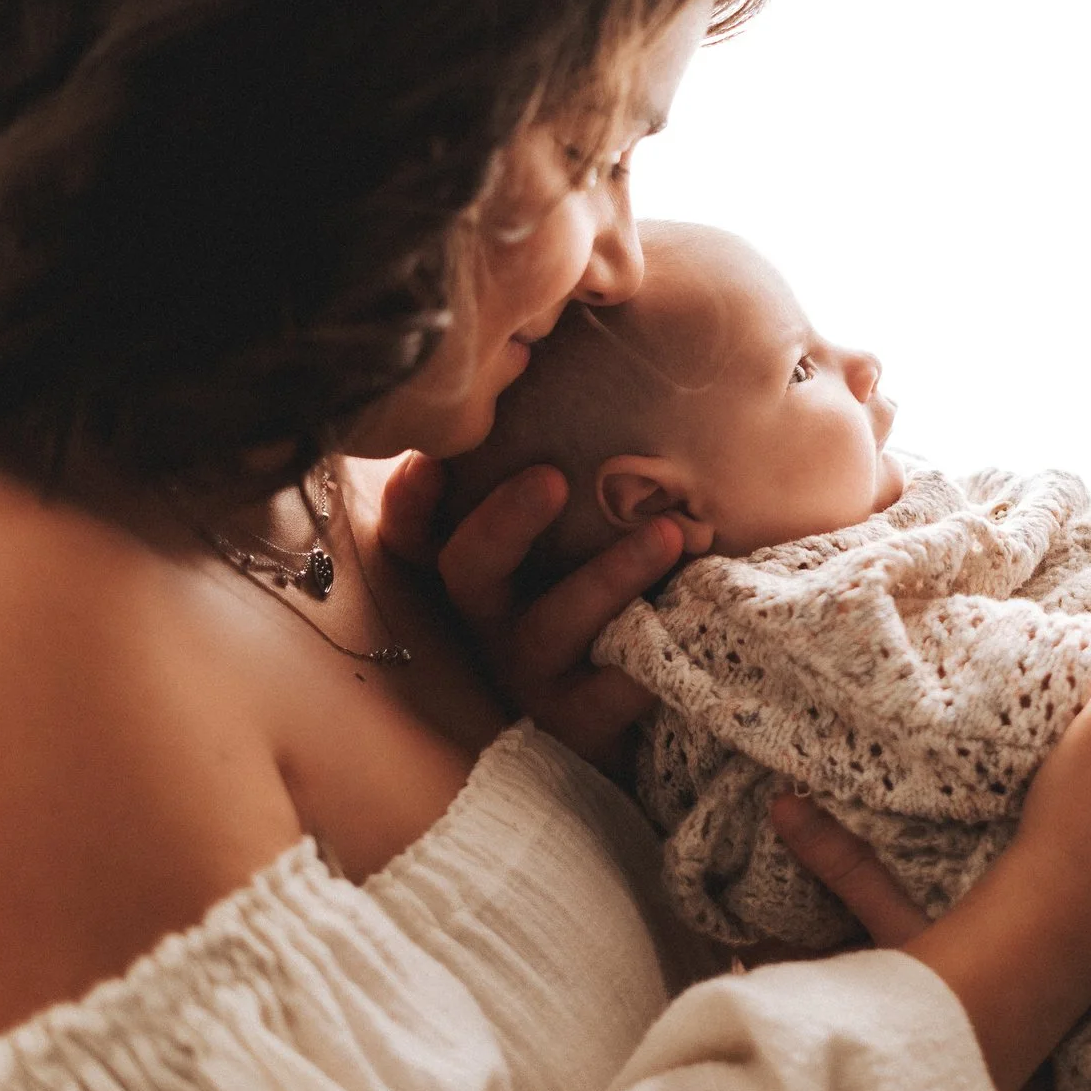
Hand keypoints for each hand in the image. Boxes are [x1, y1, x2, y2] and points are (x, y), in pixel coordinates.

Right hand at [375, 452, 681, 775]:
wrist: (642, 710)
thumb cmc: (615, 592)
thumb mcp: (587, 534)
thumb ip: (586, 477)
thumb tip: (598, 367)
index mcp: (487, 566)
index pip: (420, 528)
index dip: (412, 498)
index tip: (431, 459)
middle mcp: (492, 617)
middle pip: (470, 568)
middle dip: (503, 521)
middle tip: (551, 478)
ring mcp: (532, 673)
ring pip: (549, 626)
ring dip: (608, 576)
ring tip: (668, 532)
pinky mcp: (579, 723)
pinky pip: (604, 696)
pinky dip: (639, 663)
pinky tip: (678, 624)